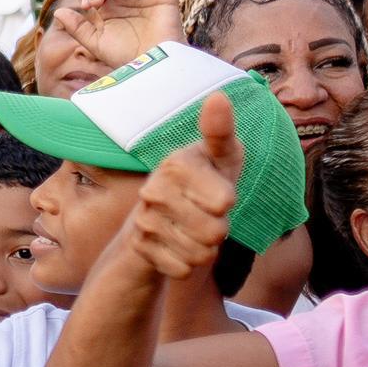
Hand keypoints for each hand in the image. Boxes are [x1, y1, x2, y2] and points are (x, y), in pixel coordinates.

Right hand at [125, 92, 242, 277]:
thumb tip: (219, 97)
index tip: (217, 192)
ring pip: (199, 254)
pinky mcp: (139, 248)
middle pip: (215, 232)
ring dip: (205, 248)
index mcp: (176, 163)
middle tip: (206, 216)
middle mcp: (154, 190)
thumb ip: (221, 131)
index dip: (228, 203)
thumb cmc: (203, 182)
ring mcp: (144, 220)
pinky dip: (187, 264)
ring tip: (193, 231)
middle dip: (219, 231)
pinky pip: (182, 269)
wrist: (158, 220)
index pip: (225, 202)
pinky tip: (177, 247)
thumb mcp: (220, 156)